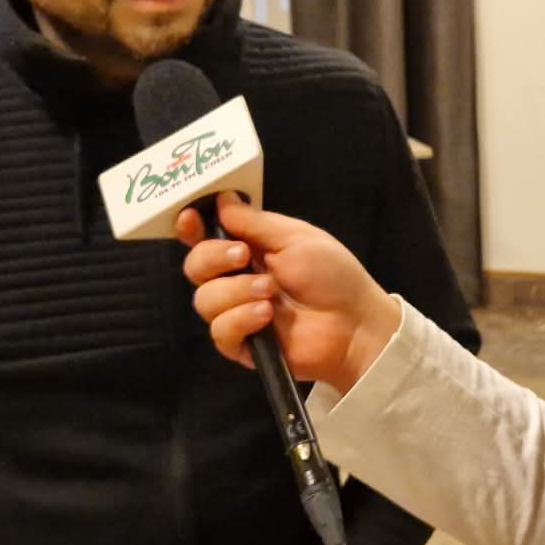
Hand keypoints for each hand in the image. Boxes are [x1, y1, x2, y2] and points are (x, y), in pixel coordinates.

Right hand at [179, 195, 400, 393]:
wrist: (354, 325)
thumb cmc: (333, 276)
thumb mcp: (296, 238)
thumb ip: (254, 222)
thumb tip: (221, 200)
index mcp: (248, 249)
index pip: (205, 236)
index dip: (190, 227)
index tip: (190, 219)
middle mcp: (236, 279)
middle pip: (195, 266)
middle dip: (213, 257)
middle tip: (243, 256)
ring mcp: (237, 312)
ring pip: (204, 299)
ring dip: (235, 291)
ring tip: (269, 293)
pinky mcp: (242, 344)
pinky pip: (220, 331)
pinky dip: (240, 319)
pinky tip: (265, 315)